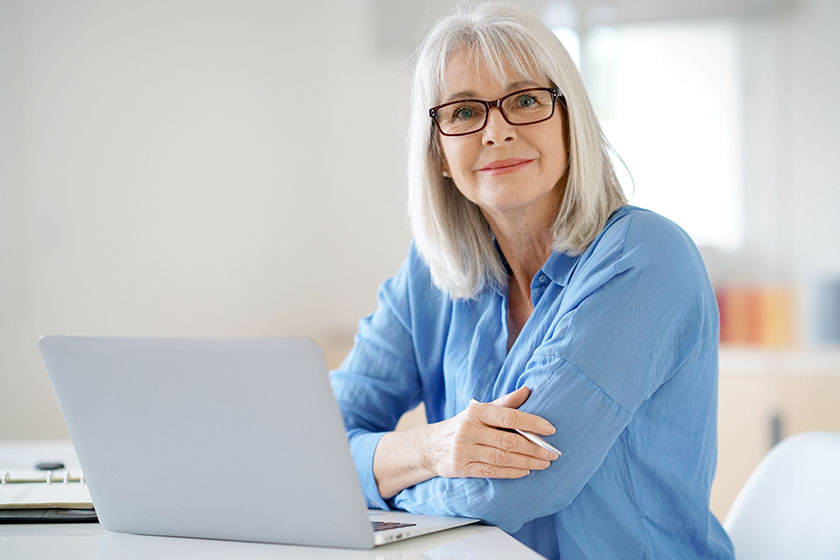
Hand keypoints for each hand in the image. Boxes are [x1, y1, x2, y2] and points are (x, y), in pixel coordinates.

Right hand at [422, 386, 558, 478]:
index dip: (531, 422)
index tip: (550, 429)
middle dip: (534, 448)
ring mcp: (464, 450)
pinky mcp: (462, 468)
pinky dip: (511, 473)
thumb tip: (527, 390)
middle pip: (508, 440)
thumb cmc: (463, 425)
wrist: (431, 446)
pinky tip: (525, 471)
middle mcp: (469, 430)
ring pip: (502, 458)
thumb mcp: (480, 411)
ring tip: (544, 463)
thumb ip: (504, 403)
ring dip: (527, 462)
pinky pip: (491, 472)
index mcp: (476, 412)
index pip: (509, 416)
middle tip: (552, 453)